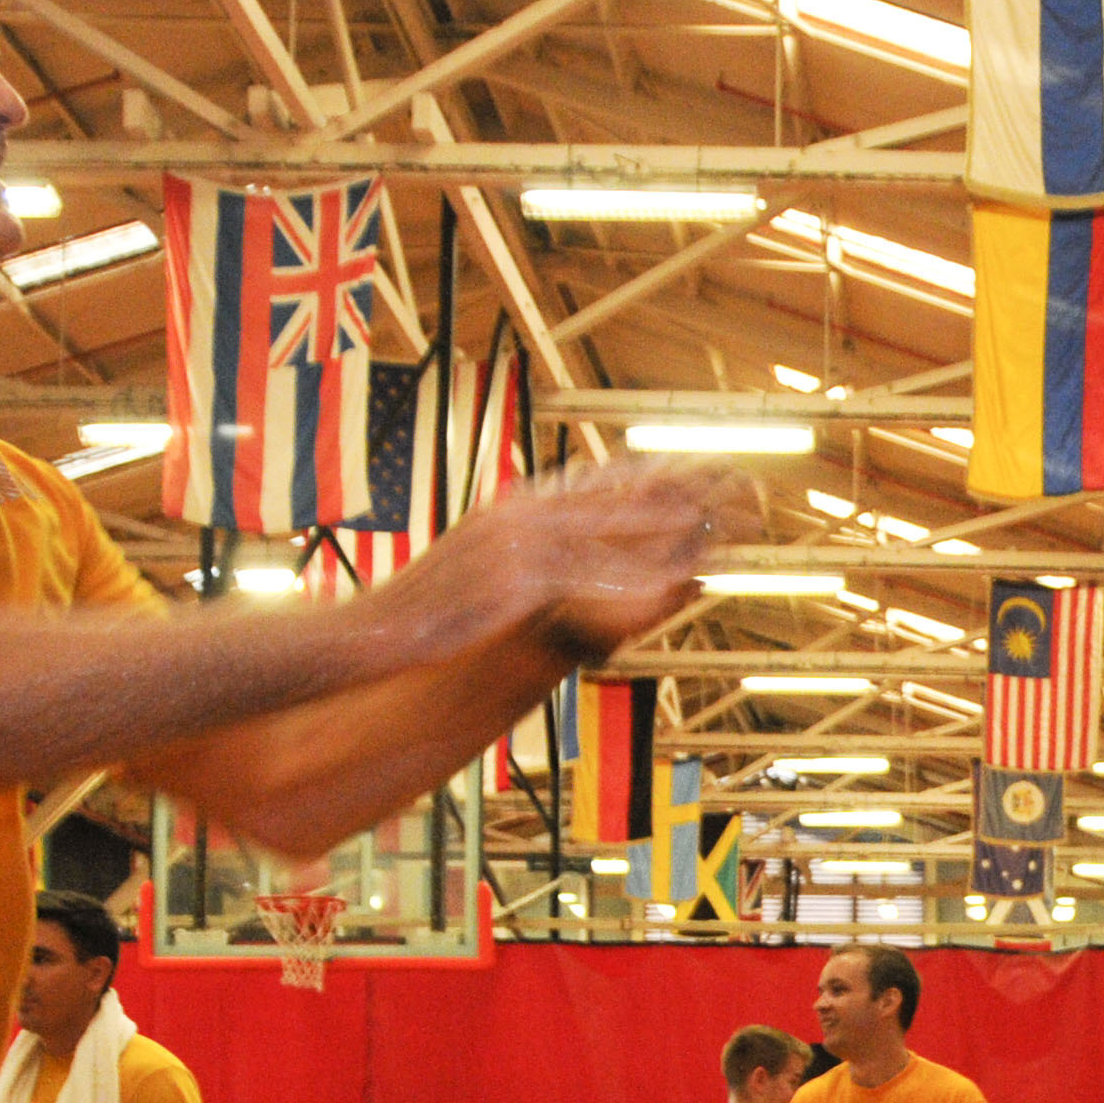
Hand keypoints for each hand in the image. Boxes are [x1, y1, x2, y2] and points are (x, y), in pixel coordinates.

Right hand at [387, 456, 746, 662]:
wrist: (376, 629)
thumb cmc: (427, 604)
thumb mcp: (479, 557)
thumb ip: (523, 542)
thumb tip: (555, 533)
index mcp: (514, 505)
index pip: (594, 480)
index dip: (648, 477)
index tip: (693, 473)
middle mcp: (521, 515)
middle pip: (614, 498)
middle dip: (673, 495)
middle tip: (726, 490)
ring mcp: (519, 547)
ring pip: (612, 537)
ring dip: (667, 535)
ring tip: (717, 532)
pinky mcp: (517, 583)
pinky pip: (588, 582)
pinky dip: (632, 582)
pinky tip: (669, 587)